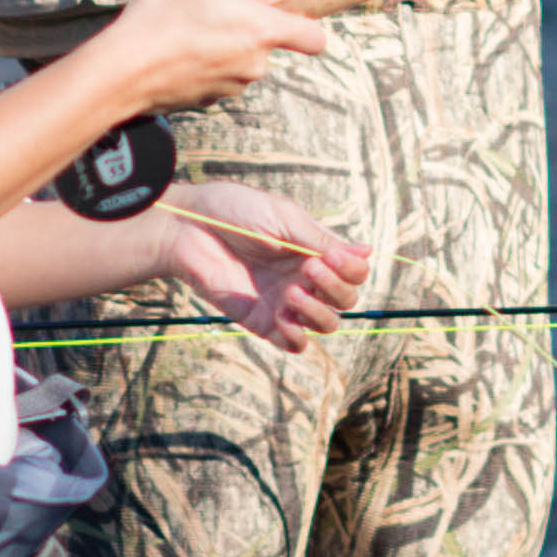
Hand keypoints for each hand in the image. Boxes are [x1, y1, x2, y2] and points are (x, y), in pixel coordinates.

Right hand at [94, 0, 330, 118]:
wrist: (123, 69)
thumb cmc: (166, 17)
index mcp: (263, 32)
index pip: (314, 38)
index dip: (307, 24)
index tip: (289, 12)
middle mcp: (255, 65)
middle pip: (267, 47)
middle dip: (246, 30)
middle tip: (211, 10)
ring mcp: (232, 87)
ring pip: (239, 62)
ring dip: (222, 46)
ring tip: (186, 30)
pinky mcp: (208, 101)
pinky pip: (215, 77)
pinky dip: (203, 66)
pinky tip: (176, 53)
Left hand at [163, 181, 369, 357]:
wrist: (189, 228)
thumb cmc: (234, 213)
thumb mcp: (285, 218)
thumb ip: (322, 240)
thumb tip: (367, 252)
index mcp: (314, 251)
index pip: (355, 273)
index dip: (352, 270)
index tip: (330, 256)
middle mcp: (305, 278)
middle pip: (346, 301)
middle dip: (335, 287)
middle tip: (308, 267)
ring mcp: (285, 302)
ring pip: (327, 325)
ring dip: (318, 311)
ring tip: (292, 293)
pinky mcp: (262, 321)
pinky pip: (295, 344)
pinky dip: (297, 336)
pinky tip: (283, 315)